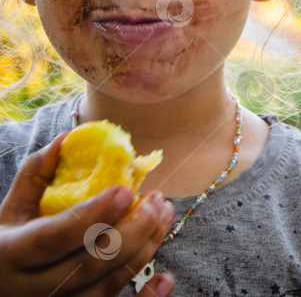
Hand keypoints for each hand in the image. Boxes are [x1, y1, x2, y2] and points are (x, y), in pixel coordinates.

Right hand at [0, 131, 175, 295]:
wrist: (1, 283)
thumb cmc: (9, 240)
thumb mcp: (13, 206)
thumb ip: (37, 172)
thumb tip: (68, 139)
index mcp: (12, 254)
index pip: (54, 238)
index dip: (92, 216)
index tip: (126, 190)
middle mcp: (31, 289)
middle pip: (88, 265)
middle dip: (131, 231)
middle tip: (156, 201)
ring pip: (104, 288)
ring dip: (142, 253)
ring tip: (163, 218)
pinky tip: (165, 279)